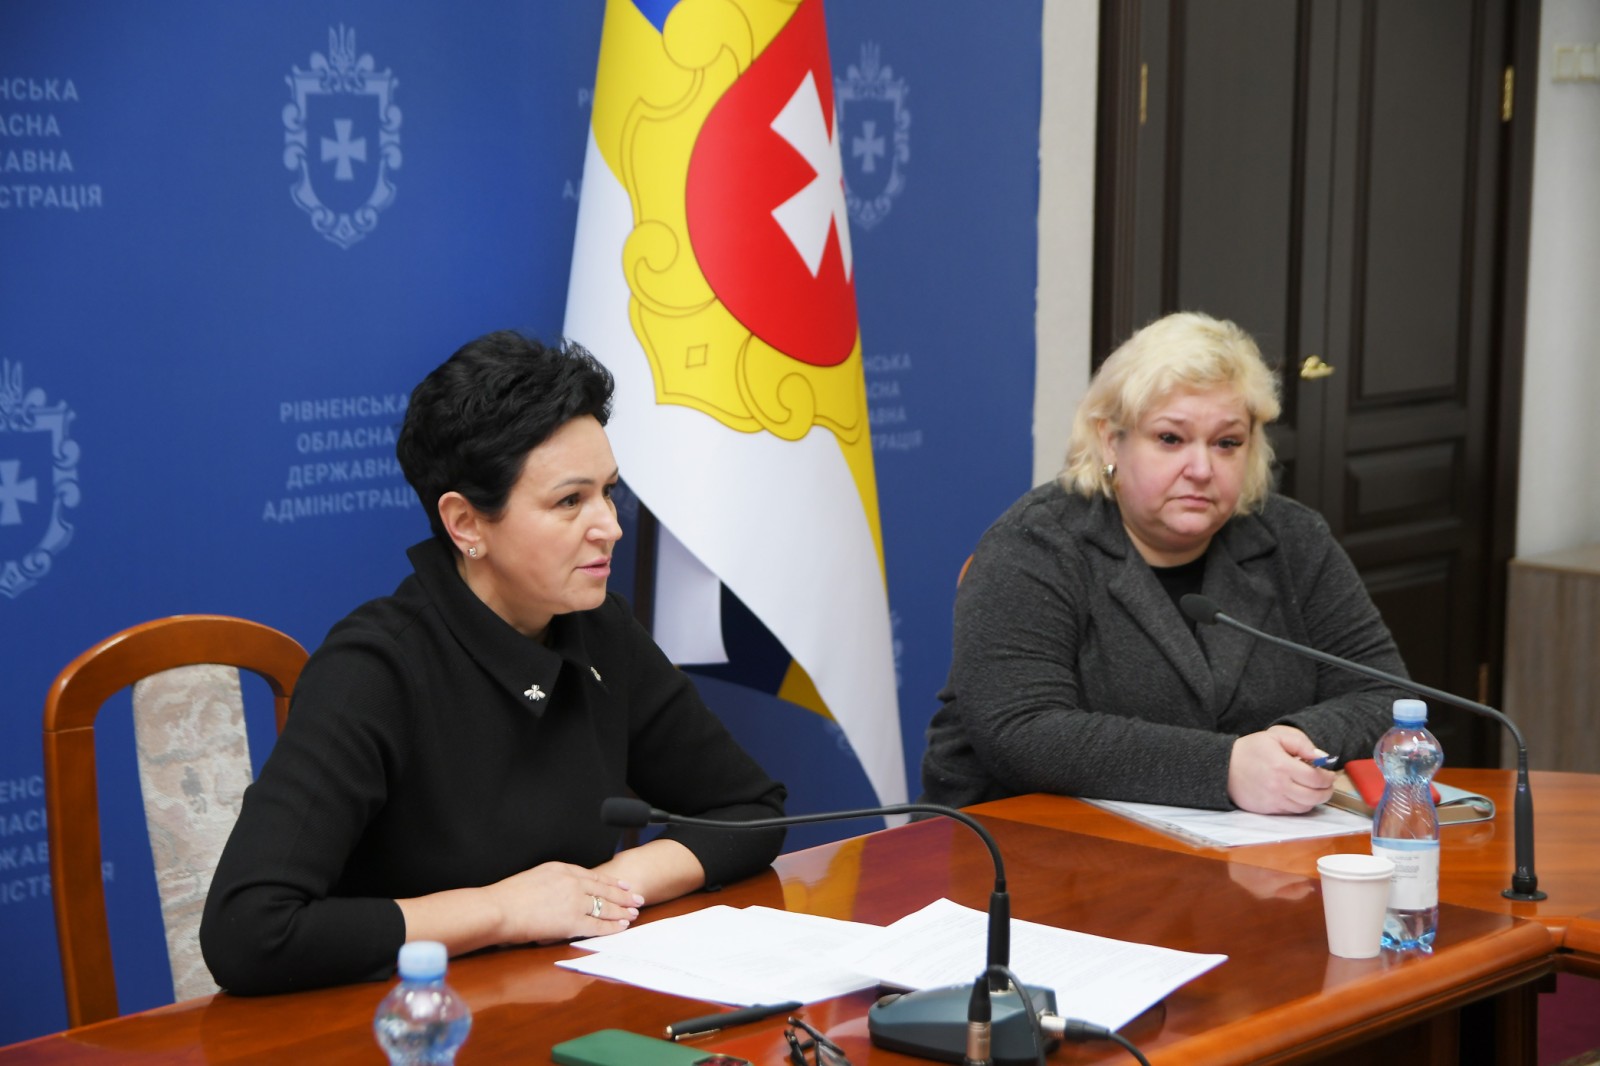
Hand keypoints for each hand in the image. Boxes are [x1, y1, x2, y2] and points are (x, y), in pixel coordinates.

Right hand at [481, 862, 643, 944]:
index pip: (593, 875)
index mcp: (562, 869)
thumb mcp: (535, 877)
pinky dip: (611, 926)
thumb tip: (561, 892)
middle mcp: (572, 882)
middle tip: (638, 898)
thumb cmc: (507, 897)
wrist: (498, 909)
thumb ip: (553, 882)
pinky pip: (597, 925)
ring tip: (634, 913)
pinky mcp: (571, 921)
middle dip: (624, 894)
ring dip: (622, 910)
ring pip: (606, 906)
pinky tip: (621, 927)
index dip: (611, 881)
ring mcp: (574, 901)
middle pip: (605, 889)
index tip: (623, 884)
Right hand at [1227, 725, 1334, 813]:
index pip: (1316, 778)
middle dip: (1326, 791)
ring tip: (1315, 790)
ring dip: (1315, 800)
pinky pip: (1291, 812)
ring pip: (1304, 806)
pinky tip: (1299, 795)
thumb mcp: (1275, 736)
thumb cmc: (1251, 749)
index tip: (1329, 773)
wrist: (1224, 766)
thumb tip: (1321, 757)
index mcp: (1282, 766)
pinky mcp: (1267, 809)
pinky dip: (1300, 805)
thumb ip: (1300, 743)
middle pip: (1314, 796)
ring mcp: (1273, 800)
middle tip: (1327, 785)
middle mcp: (1279, 786)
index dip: (1327, 777)